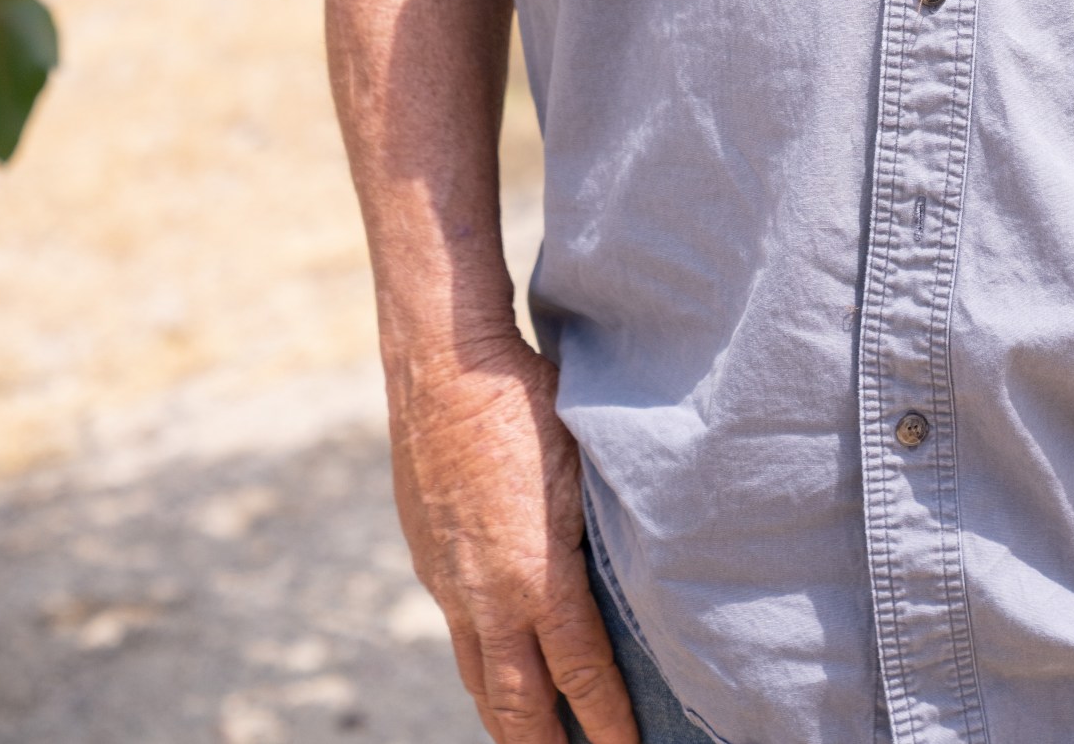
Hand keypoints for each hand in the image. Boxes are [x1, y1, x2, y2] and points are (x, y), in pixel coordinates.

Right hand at [387, 333, 638, 743]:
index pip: (582, 674)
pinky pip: (458, 634)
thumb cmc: (528, 400)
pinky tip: (498, 667)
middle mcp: (487, 595)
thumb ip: (606, 526)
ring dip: (507, 720)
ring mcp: (450, 583)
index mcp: (537, 574)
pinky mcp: (428, 560)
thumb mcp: (586, 462)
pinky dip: (482, 666)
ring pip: (479, 678)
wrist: (442, 366)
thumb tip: (645, 559)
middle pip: (518, 705)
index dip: (607, 725)